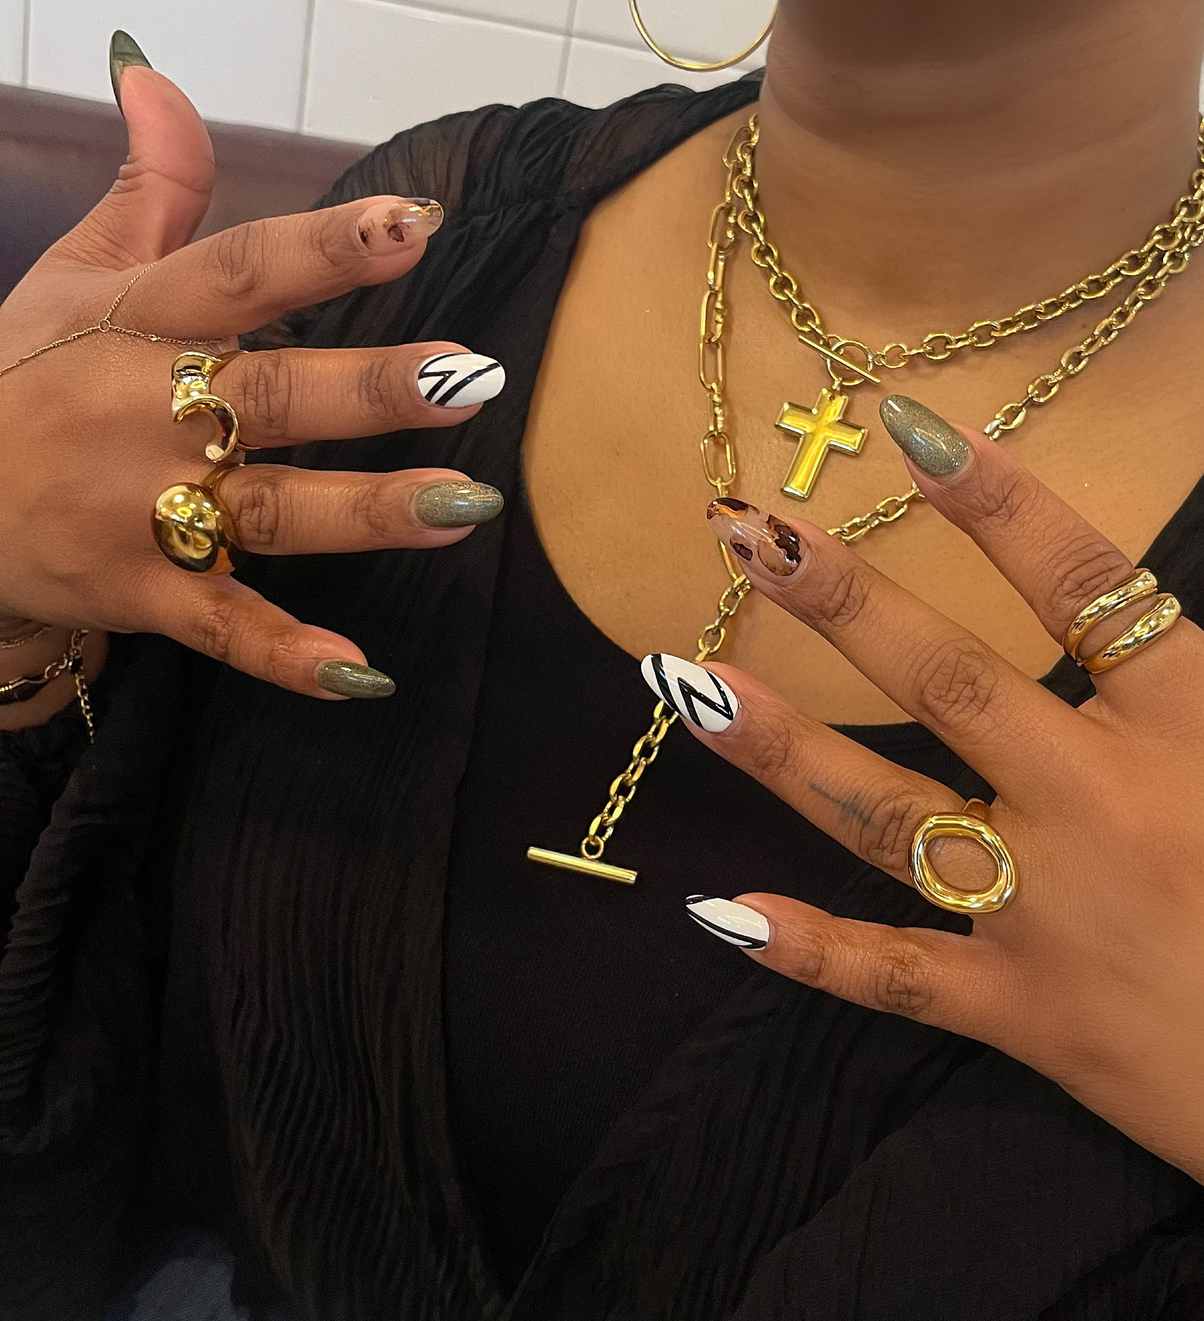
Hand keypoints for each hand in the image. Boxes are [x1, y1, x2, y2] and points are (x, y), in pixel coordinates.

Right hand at [0, 59, 504, 708]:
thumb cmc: (25, 383)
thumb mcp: (73, 279)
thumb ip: (147, 194)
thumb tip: (159, 77)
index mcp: (139, 325)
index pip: (240, 271)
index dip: (326, 248)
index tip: (414, 226)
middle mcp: (146, 415)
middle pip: (272, 393)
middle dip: (370, 386)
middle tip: (469, 378)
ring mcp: (143, 513)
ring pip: (269, 509)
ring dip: (366, 511)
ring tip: (466, 507)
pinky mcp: (141, 594)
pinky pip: (223, 626)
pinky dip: (287, 653)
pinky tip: (362, 671)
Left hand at [665, 399, 1203, 1320]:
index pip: (1087, 582)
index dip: (995, 500)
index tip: (906, 429)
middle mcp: (1106, 809)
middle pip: (949, 681)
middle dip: (842, 597)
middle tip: (745, 532)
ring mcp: (1051, 917)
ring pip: (887, 815)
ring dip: (780, 747)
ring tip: (684, 685)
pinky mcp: (1025, 1018)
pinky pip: (896, 978)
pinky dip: (808, 950)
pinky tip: (719, 914)